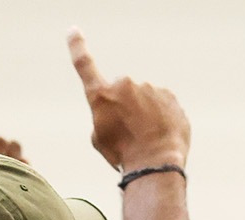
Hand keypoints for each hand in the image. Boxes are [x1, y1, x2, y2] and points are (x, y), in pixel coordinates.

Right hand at [68, 28, 189, 171]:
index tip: (73, 31)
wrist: (155, 163)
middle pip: (123, 92)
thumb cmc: (123, 155)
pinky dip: (162, 118)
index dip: (77, 47)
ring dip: (146, 113)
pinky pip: (163, 106)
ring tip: (147, 138)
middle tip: (130, 132)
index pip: (84, 65)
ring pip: (145, 99)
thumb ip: (105, 116)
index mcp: (101, 95)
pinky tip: (161, 135)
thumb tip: (121, 111)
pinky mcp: (170, 97)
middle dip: (126, 106)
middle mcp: (125, 85)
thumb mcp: (100, 139)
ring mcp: (150, 89)